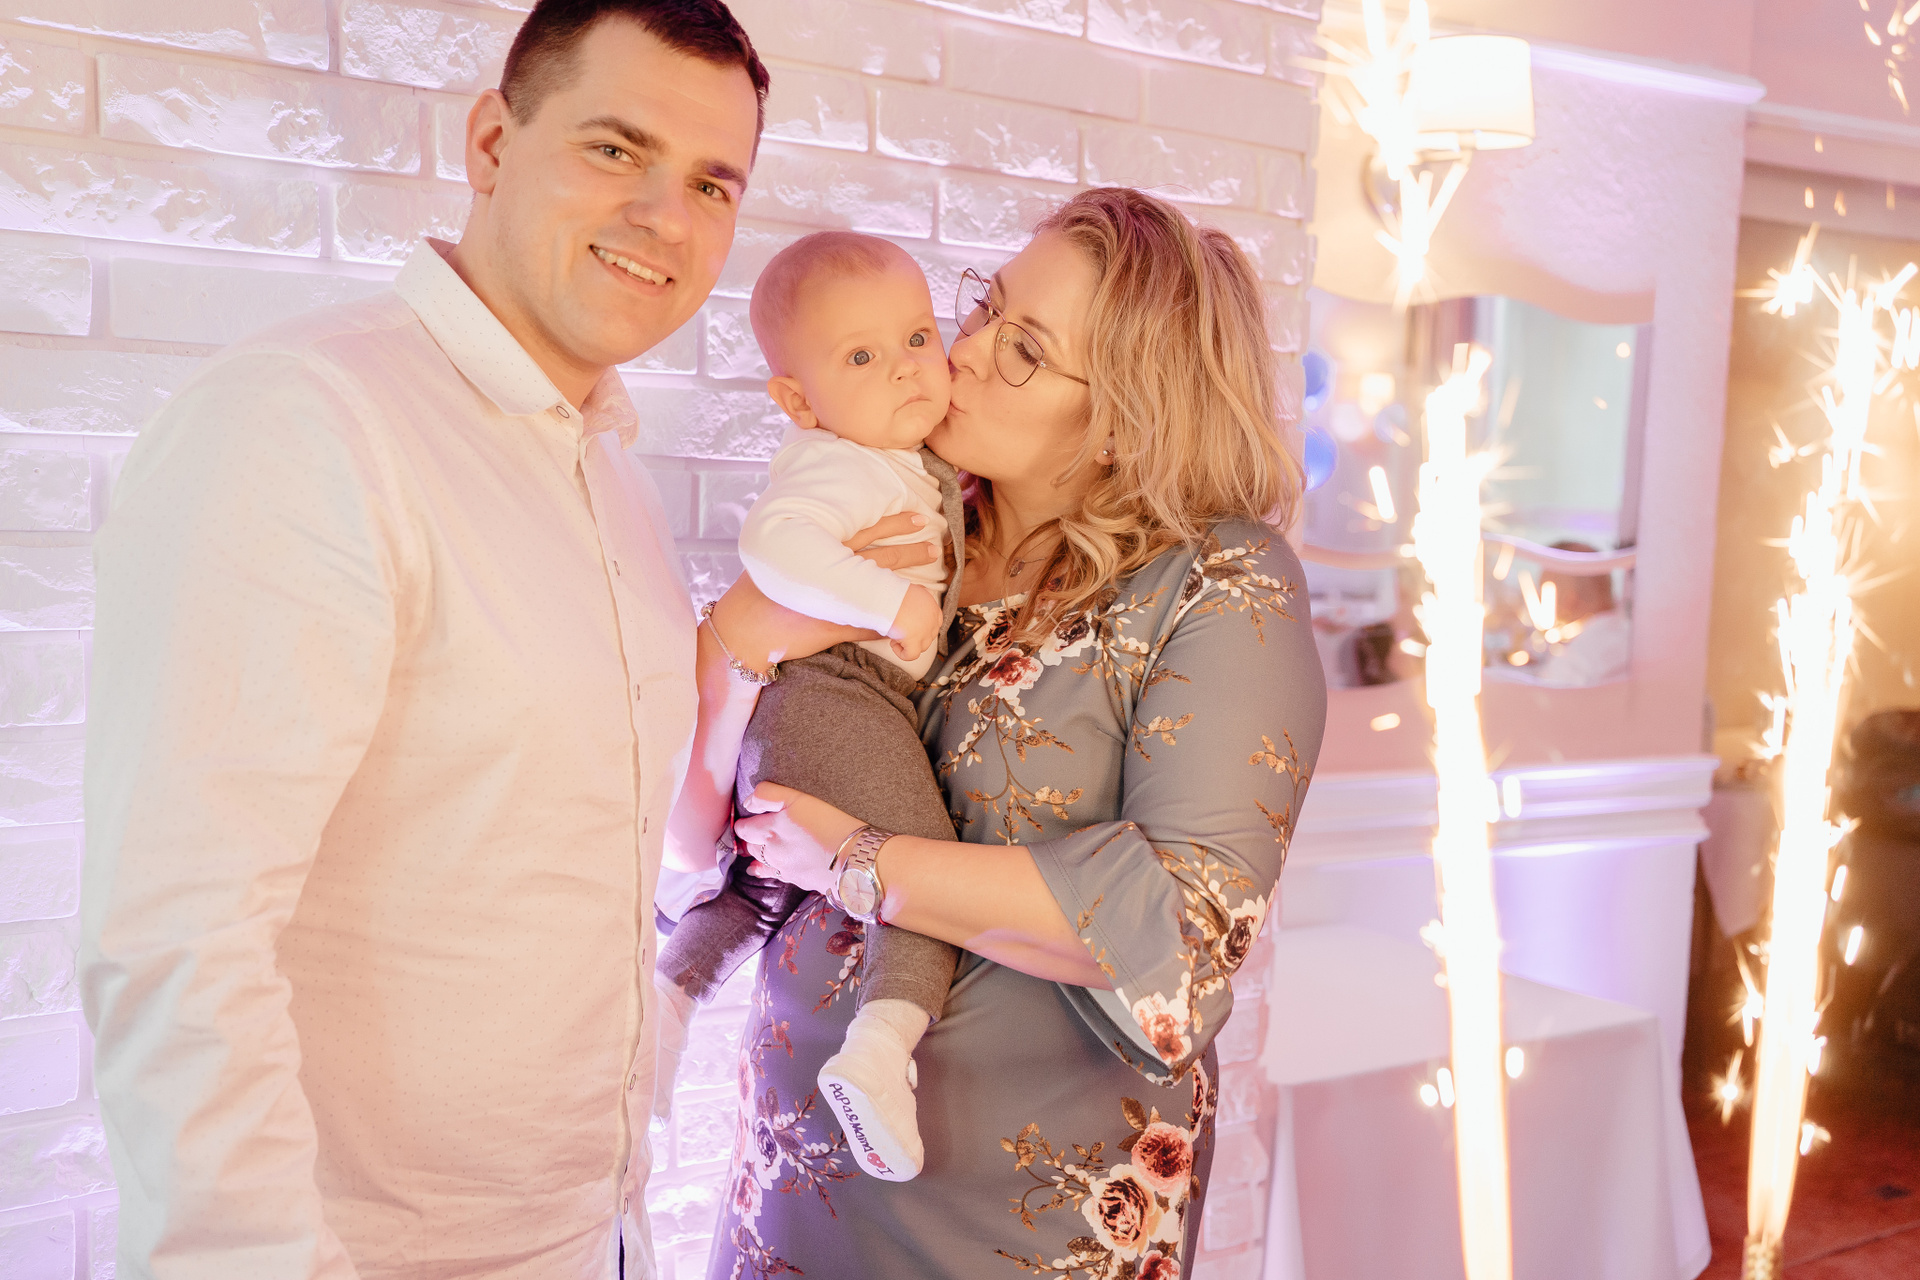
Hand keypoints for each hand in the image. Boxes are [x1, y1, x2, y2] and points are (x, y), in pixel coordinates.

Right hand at [709, 513, 940, 671]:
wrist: (744, 630)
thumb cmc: (759, 596)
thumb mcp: (785, 566)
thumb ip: (812, 559)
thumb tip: (838, 555)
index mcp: (818, 550)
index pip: (865, 532)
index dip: (893, 525)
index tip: (917, 519)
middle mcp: (831, 571)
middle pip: (881, 556)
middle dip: (910, 549)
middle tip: (934, 543)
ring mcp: (837, 599)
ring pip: (882, 586)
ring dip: (910, 581)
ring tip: (928, 577)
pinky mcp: (837, 626)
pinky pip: (874, 623)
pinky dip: (894, 621)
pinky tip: (912, 621)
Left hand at [733, 782, 862, 896]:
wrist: (854, 859)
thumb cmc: (830, 825)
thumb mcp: (799, 799)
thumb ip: (768, 795)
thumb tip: (749, 802)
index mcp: (769, 831)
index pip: (743, 829)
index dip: (744, 823)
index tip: (749, 819)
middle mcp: (772, 853)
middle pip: (750, 847)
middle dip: (751, 839)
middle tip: (757, 831)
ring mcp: (784, 869)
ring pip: (761, 863)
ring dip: (760, 855)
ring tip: (763, 848)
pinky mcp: (798, 881)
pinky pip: (777, 875)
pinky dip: (771, 870)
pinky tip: (772, 868)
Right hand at [888, 584, 940, 661]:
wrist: (887, 596)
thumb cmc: (894, 592)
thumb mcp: (913, 591)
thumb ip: (919, 599)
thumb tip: (913, 605)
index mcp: (933, 607)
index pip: (934, 624)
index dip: (921, 627)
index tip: (910, 625)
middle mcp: (932, 620)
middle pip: (928, 637)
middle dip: (914, 636)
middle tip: (901, 630)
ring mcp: (925, 631)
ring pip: (921, 647)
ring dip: (908, 644)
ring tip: (895, 635)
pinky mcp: (915, 640)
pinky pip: (911, 655)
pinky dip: (902, 653)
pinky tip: (894, 644)